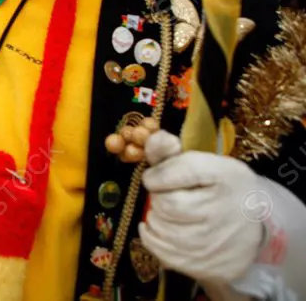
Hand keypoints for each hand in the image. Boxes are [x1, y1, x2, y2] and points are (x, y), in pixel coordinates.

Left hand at [139, 131, 264, 283]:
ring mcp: (213, 242)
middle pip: (167, 203)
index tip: (154, 176)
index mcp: (226, 177)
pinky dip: (151, 235)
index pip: (184, 171)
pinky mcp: (202, 264)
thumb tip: (150, 137)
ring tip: (167, 210)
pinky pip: (159, 249)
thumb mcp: (206, 163)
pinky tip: (158, 227)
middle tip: (165, 195)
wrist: (251, 228)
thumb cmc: (221, 189)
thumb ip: (172, 151)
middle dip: (157, 196)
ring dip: (155, 216)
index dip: (159, 173)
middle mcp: (223, 211)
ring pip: (161, 226)